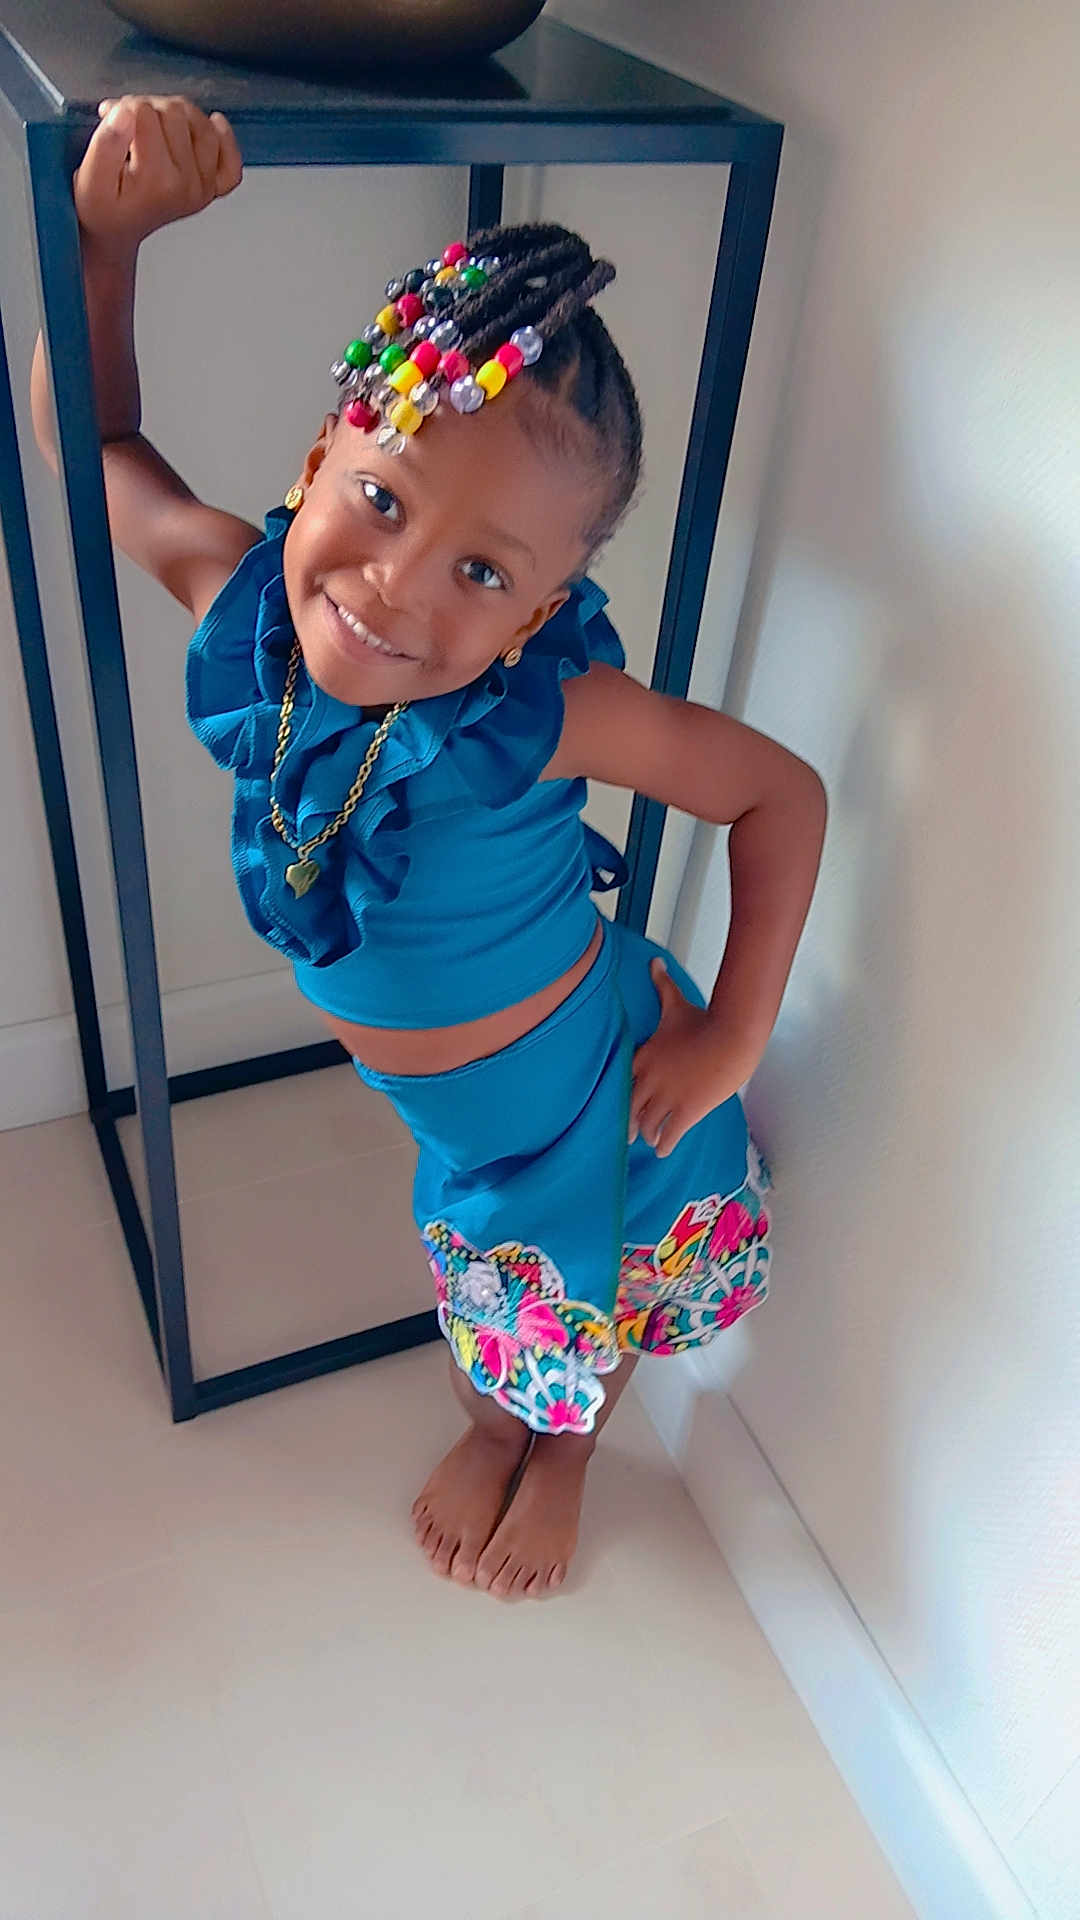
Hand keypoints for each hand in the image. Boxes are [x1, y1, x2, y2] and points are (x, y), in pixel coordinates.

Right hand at [74, 95, 242, 249]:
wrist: (115, 231)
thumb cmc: (101, 207)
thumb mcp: (89, 177)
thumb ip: (105, 143)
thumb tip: (125, 112)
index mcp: (157, 180)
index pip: (144, 112)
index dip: (122, 107)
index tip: (110, 120)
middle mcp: (187, 183)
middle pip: (174, 112)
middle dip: (147, 108)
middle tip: (129, 125)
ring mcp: (203, 186)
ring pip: (199, 121)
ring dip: (174, 114)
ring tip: (152, 127)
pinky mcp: (213, 187)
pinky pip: (231, 159)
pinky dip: (222, 137)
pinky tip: (212, 124)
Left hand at [629, 959, 759, 1158]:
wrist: (730, 1035)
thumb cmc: (704, 1019)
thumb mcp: (675, 1002)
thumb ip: (661, 985)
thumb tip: (654, 962)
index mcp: (644, 1058)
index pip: (622, 1083)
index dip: (622, 1096)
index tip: (621, 1104)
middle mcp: (650, 1080)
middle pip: (630, 1108)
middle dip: (630, 1122)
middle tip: (628, 1133)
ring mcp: (667, 1098)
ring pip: (648, 1124)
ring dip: (648, 1134)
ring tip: (650, 1140)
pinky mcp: (686, 1111)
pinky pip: (668, 1135)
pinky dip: (663, 1145)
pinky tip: (663, 1152)